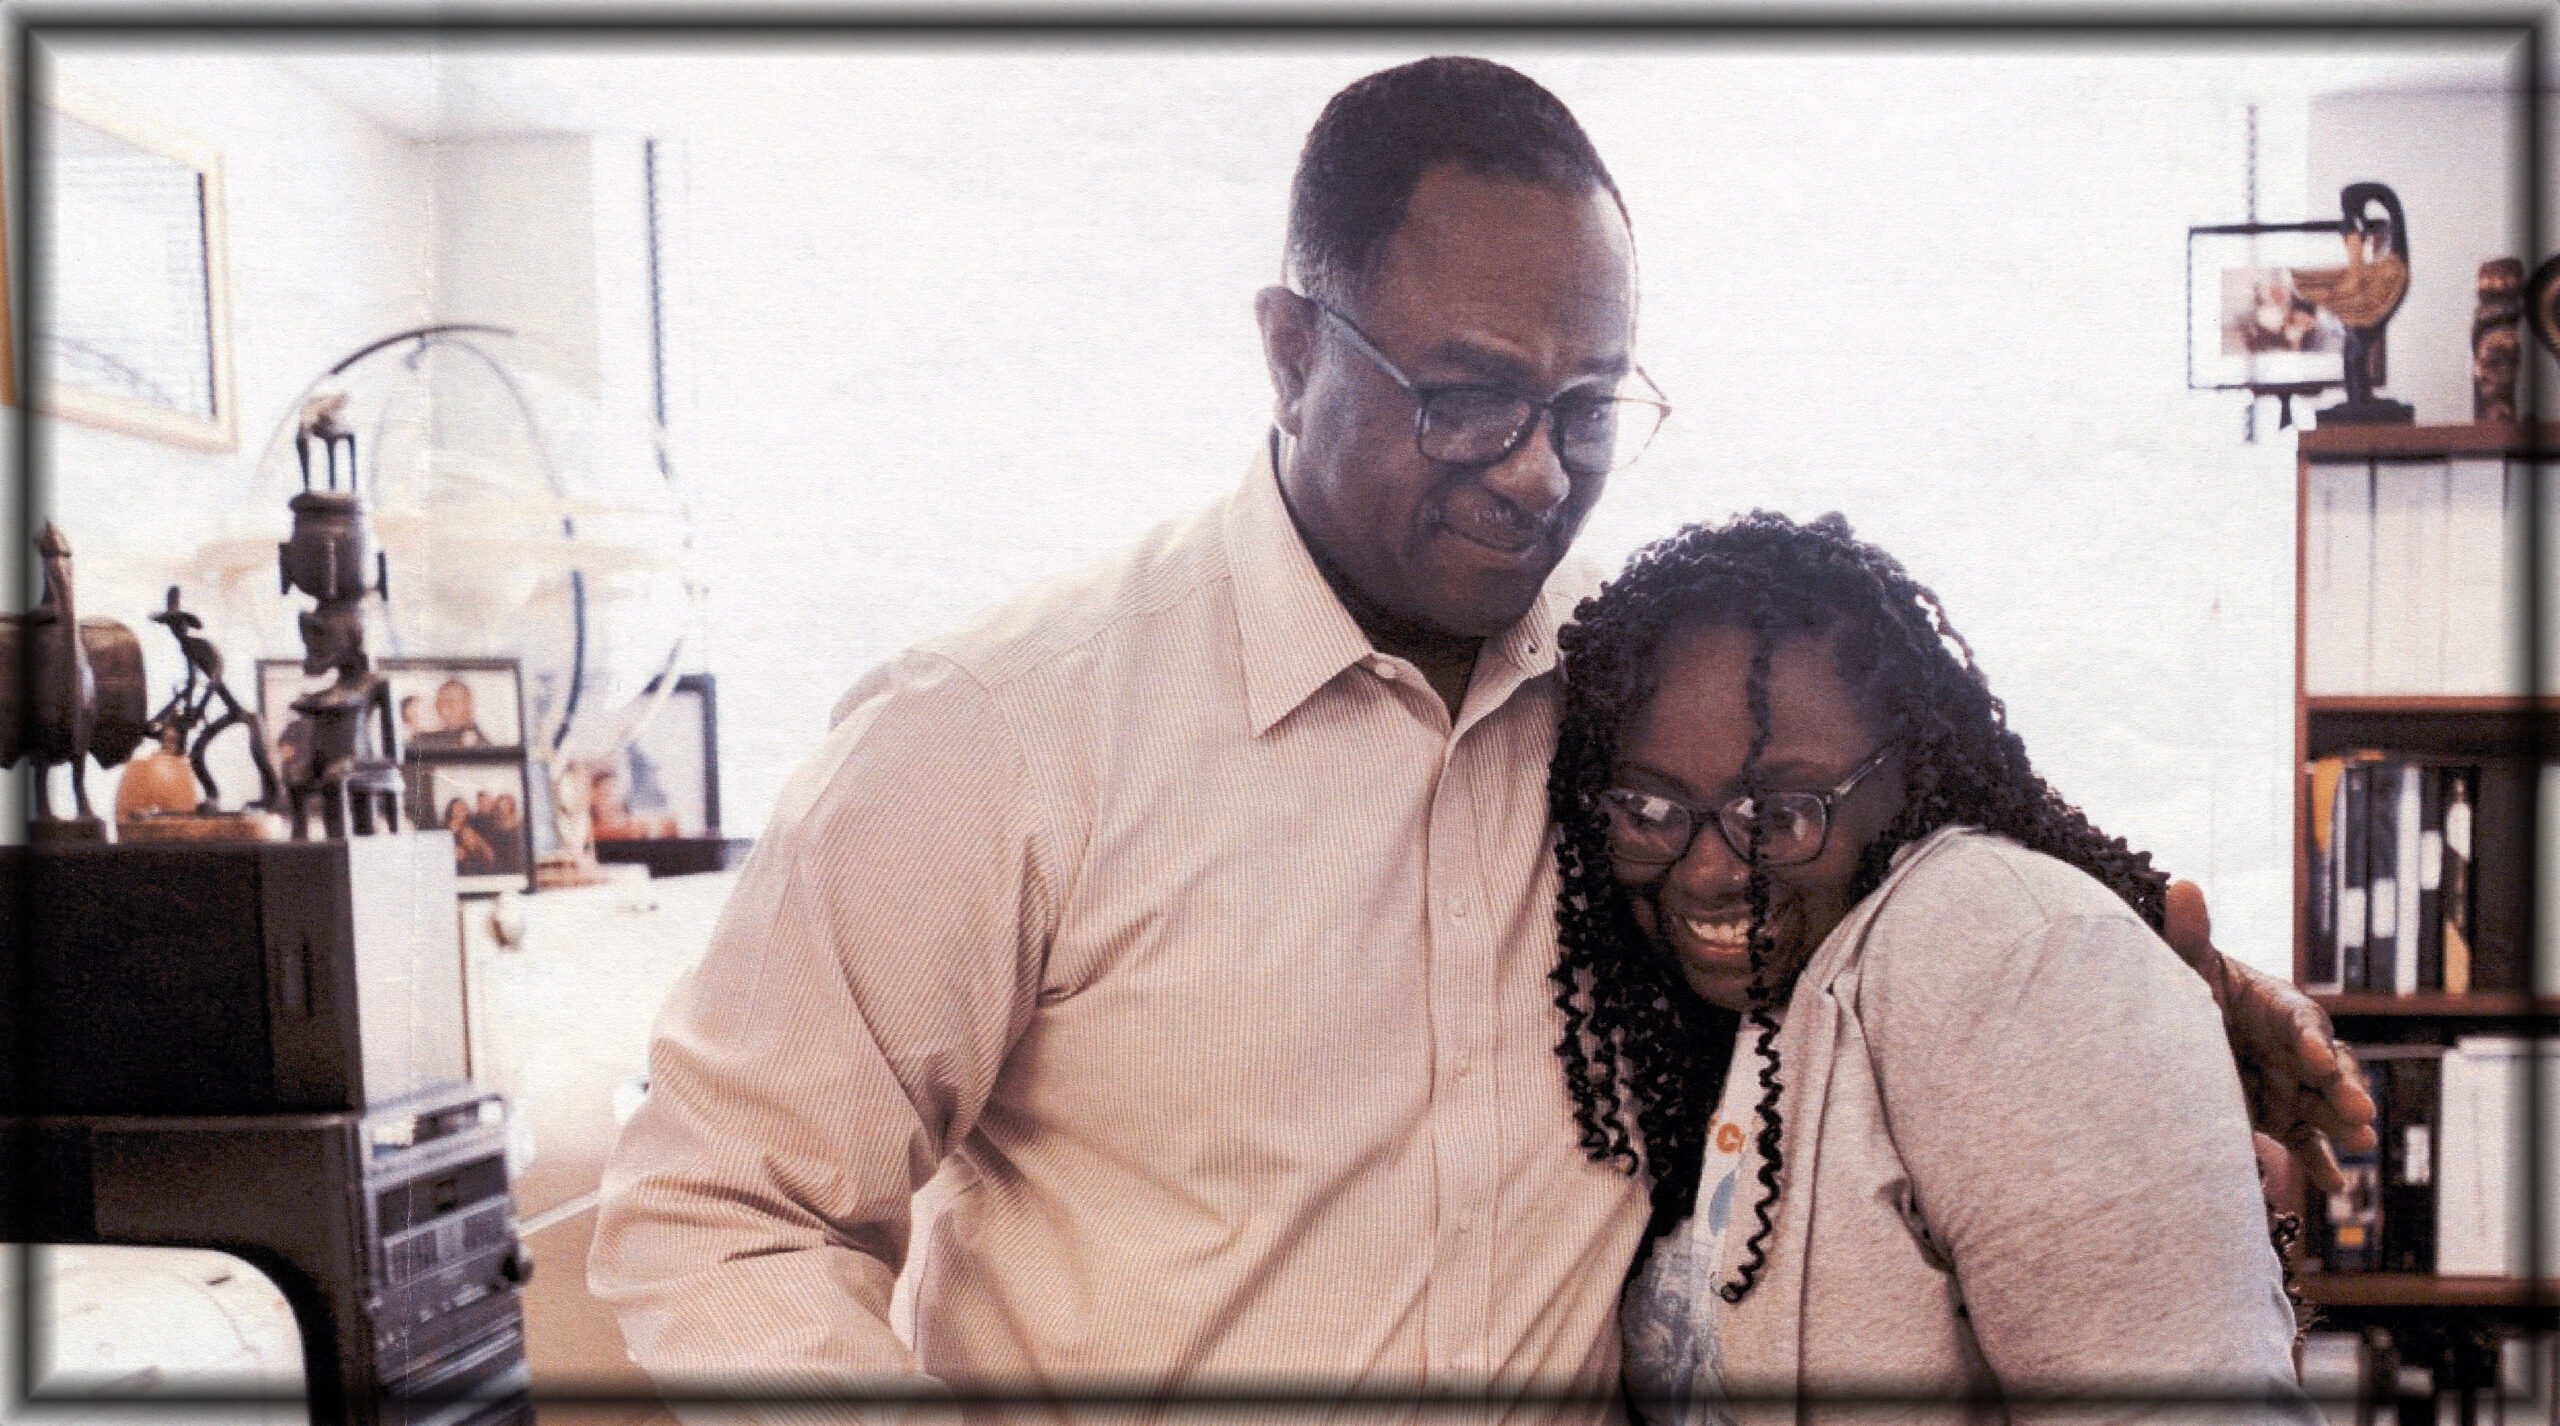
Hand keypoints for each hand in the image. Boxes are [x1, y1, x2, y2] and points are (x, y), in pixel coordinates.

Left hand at [2162, 880, 2377, 1196]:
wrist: (2170, 1034)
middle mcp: (2294, 1048)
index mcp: (2276, 1007)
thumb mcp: (2183, 965)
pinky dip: (2321, 1165)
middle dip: (2344, 1087)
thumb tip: (2181, 886)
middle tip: (2360, 1110)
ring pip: (2326, 1107)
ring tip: (2360, 1141)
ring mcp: (2292, 1086)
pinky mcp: (2281, 1119)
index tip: (2314, 1053)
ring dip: (2343, 1124)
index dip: (2310, 1036)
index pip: (2301, 1020)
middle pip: (2327, 1067)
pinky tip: (2336, 1189)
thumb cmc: (2184, 987)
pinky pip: (2307, 1145)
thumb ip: (2186, 934)